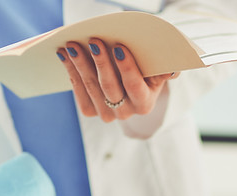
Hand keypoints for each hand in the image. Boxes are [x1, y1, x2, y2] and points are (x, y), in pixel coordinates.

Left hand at [57, 38, 176, 121]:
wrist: (131, 83)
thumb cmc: (146, 70)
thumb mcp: (158, 69)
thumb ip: (165, 69)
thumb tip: (172, 70)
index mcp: (145, 104)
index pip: (134, 85)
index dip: (127, 67)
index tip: (118, 47)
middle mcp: (126, 113)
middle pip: (110, 86)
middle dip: (100, 61)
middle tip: (93, 41)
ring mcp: (107, 114)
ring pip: (91, 87)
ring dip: (80, 64)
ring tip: (73, 45)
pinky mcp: (91, 111)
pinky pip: (78, 90)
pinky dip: (71, 70)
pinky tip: (64, 55)